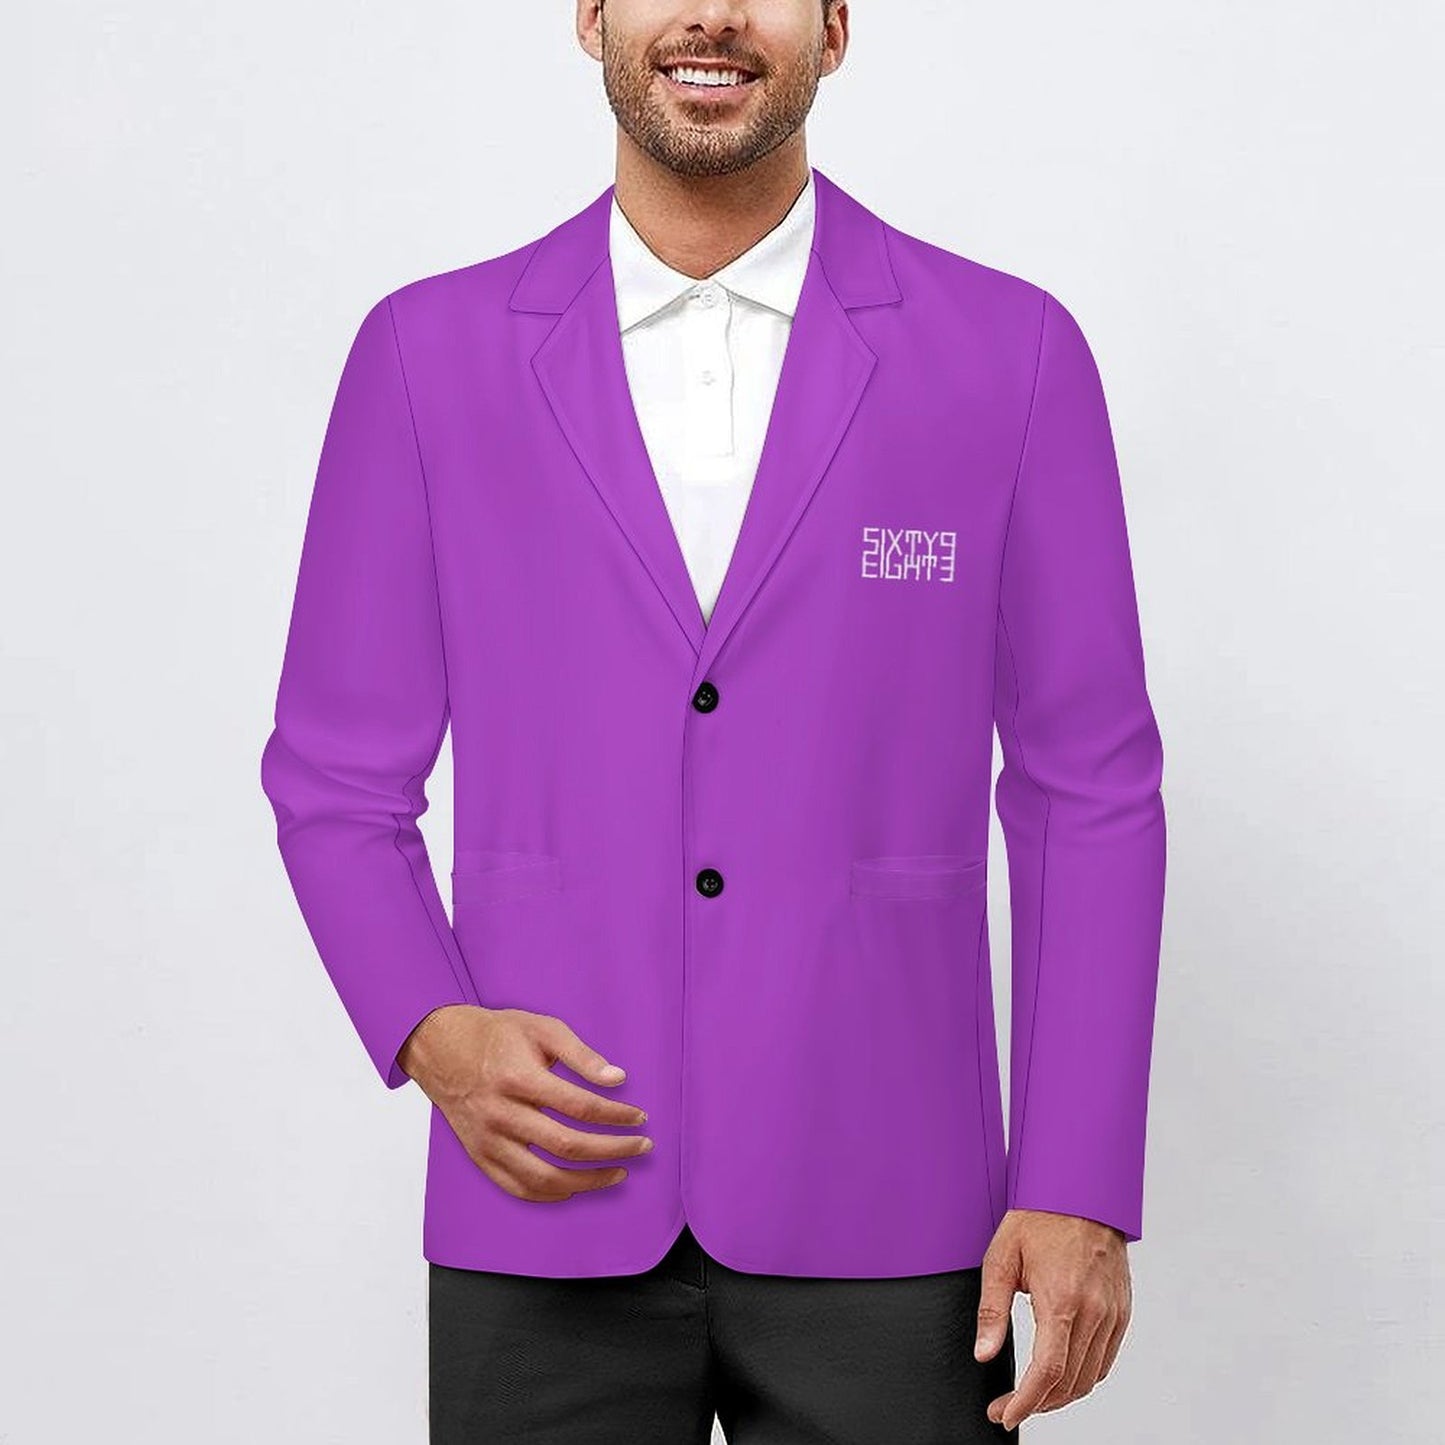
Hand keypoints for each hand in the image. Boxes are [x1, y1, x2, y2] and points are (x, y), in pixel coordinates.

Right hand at [396, 1005, 652, 1200]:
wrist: (441, 1048)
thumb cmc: (497, 1035)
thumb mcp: (542, 1028)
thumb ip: (581, 1054)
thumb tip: (617, 1078)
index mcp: (519, 1077)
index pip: (579, 1106)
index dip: (616, 1116)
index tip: (639, 1117)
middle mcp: (501, 1113)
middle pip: (566, 1145)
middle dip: (612, 1150)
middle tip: (641, 1147)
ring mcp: (488, 1140)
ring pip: (543, 1178)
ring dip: (587, 1181)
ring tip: (617, 1173)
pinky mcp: (479, 1156)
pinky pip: (518, 1188)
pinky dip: (550, 1195)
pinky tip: (575, 1187)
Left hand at [973, 1208, 1132, 1430]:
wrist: (1081, 1192)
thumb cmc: (1038, 1218)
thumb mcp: (1002, 1257)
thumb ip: (992, 1310)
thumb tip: (984, 1353)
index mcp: (1063, 1299)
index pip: (1048, 1372)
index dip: (1026, 1402)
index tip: (1005, 1414)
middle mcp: (1094, 1311)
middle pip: (1070, 1383)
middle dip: (1037, 1405)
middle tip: (1008, 1407)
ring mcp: (1113, 1312)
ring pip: (1091, 1377)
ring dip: (1060, 1396)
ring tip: (1031, 1396)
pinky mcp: (1122, 1310)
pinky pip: (1106, 1359)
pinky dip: (1084, 1377)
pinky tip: (1061, 1375)